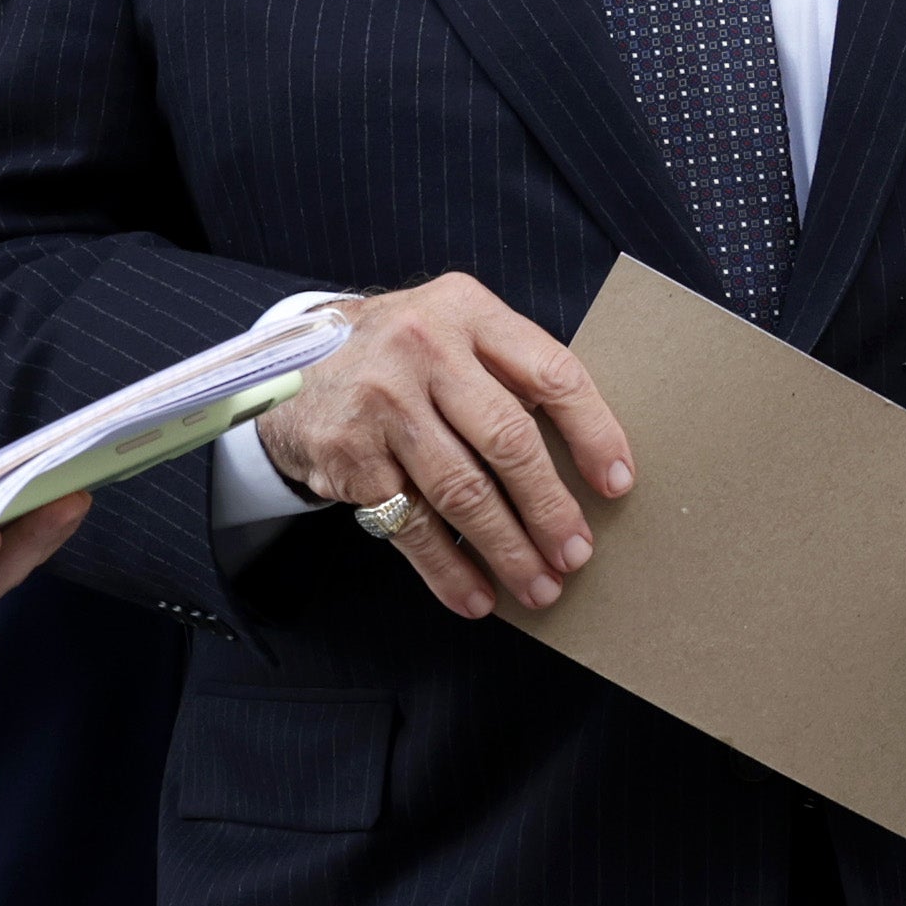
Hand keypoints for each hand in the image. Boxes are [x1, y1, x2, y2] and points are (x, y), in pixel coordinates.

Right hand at [253, 274, 635, 619]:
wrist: (287, 366)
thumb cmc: (399, 356)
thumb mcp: (452, 331)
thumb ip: (507, 372)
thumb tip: (583, 460)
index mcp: (467, 310)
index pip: (552, 374)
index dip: (594, 433)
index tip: (618, 483)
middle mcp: (424, 349)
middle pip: (509, 440)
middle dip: (550, 508)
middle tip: (577, 553)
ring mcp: (382, 403)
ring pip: (463, 491)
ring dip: (507, 550)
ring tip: (538, 586)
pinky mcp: (349, 455)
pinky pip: (411, 525)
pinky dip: (448, 569)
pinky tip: (476, 595)